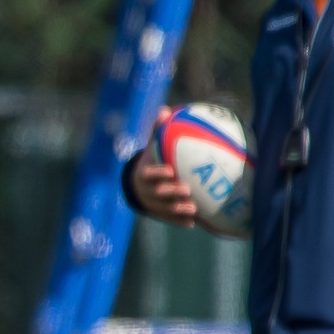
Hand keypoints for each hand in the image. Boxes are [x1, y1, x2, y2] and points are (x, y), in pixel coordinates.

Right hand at [131, 107, 196, 225]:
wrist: (138, 187)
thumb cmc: (152, 162)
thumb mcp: (152, 147)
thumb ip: (157, 131)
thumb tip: (164, 110)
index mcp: (144, 175)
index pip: (148, 175)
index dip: (158, 174)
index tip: (170, 170)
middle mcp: (147, 191)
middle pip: (158, 194)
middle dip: (171, 193)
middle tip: (186, 189)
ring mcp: (154, 205)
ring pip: (165, 209)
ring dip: (178, 210)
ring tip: (193, 208)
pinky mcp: (160, 215)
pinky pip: (171, 220)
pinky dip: (181, 221)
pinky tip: (194, 223)